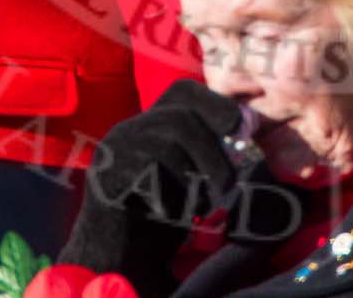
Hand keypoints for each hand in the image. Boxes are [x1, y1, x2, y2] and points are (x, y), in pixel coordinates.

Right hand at [59, 81, 248, 286]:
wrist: (116, 262)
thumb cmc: (159, 219)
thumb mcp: (190, 178)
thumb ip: (210, 151)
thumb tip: (247, 123)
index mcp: (148, 123)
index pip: (183, 91)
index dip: (216, 103)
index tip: (241, 128)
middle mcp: (127, 131)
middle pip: (181, 119)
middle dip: (213, 153)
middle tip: (228, 185)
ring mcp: (112, 153)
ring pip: (167, 146)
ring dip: (195, 179)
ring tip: (199, 207)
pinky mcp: (105, 179)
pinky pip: (148, 175)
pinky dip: (170, 198)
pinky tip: (170, 216)